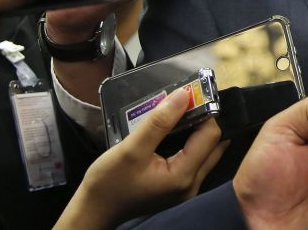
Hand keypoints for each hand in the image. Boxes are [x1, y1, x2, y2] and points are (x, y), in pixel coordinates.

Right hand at [55, 87, 226, 229]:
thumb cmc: (108, 183)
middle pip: (213, 144)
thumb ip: (159, 122)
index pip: (211, 136)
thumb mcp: (130, 149)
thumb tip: (184, 96)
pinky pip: (194, 159)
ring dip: (197, 130)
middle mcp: (191, 184)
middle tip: (186, 102)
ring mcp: (186, 188)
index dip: (205, 112)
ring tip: (180, 112)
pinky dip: (190, 143)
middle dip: (204, 119)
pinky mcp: (177, 187)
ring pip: (206, 152)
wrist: (94, 211)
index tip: (190, 95)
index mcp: (183, 176)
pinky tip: (175, 130)